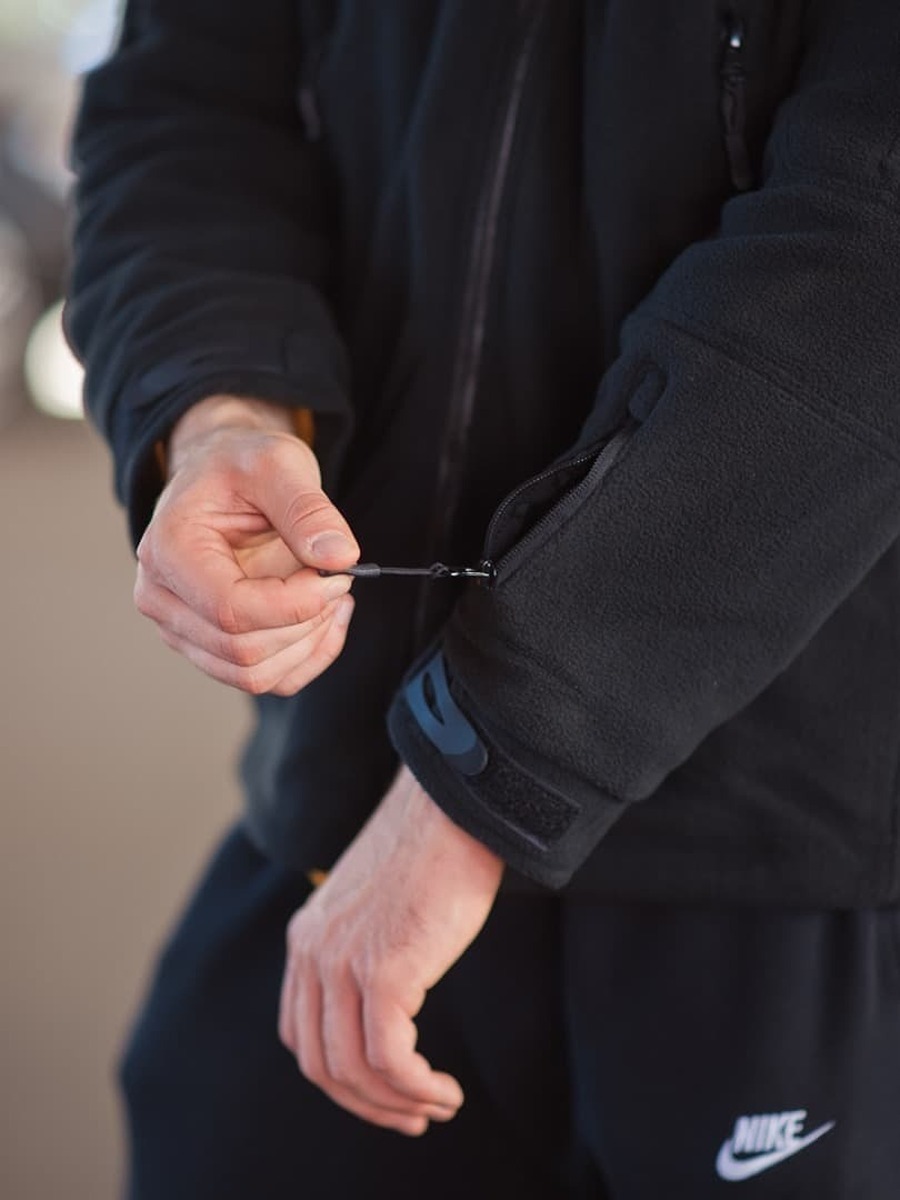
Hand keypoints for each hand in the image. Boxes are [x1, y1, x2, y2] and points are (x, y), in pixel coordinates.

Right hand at [134, 394, 359, 694]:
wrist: (222, 476)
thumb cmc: (241, 466)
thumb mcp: (278, 463)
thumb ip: (308, 509)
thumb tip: (340, 557)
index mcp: (169, 550)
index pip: (231, 610)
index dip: (295, 604)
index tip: (338, 575)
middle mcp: (161, 598)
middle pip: (243, 650)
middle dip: (306, 622)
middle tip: (339, 578)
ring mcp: (181, 630)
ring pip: (254, 675)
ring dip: (309, 643)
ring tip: (333, 593)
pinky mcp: (209, 647)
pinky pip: (266, 679)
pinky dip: (307, 657)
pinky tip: (326, 617)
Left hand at [278, 766, 504, 1135]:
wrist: (456, 806)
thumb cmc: (435, 850)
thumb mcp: (381, 904)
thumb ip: (367, 945)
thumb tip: (391, 997)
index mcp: (307, 937)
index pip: (301, 1034)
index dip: (339, 1077)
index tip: (385, 1092)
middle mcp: (313, 952)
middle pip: (320, 1063)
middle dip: (367, 1104)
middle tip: (414, 1117)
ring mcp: (342, 962)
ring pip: (353, 1070)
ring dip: (397, 1104)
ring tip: (438, 1105)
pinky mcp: (383, 971)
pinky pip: (390, 1060)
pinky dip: (417, 1088)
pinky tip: (445, 1090)